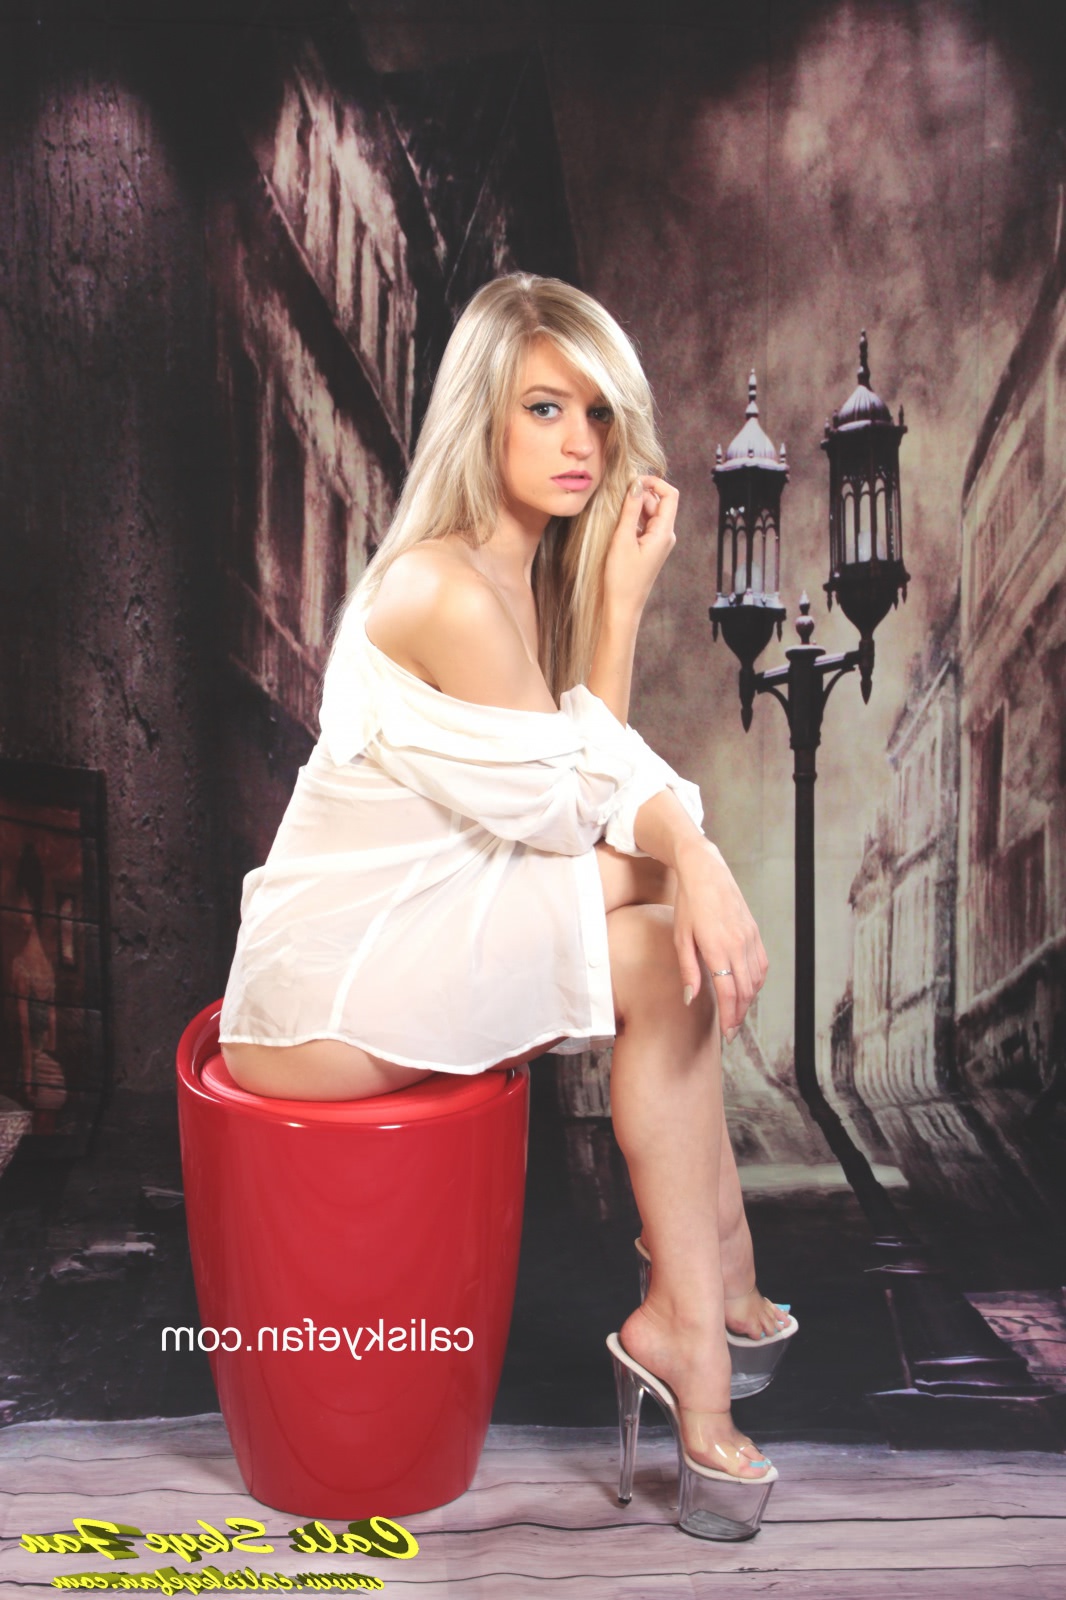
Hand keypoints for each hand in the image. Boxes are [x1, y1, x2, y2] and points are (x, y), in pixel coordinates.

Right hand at [602, 474, 678, 620]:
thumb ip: (630, 510)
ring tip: (614, 511)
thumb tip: (636, 483)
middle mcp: (666, 536)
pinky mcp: (649, 548)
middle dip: (641, 494)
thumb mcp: (622, 540)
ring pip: (650, 514)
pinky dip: (632, 520)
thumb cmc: (622, 578)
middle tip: (616, 495)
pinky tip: (617, 525)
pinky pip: (644, 526)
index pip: (670, 495)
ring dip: (634, 507)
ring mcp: (658, 542)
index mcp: (664, 533)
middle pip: (659, 503)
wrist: (622, 607)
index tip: (633, 480)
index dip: (654, 482)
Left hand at [672, 838, 767, 1041]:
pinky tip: (748, 988)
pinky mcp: (755, 931)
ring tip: (738, 1013)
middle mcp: (738, 944)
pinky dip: (757, 981)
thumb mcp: (681, 938)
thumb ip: (688, 970)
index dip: (730, 1017)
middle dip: (740, 1014)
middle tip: (732, 1030)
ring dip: (749, 1000)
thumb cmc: (688, 904)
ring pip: (756, 979)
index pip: (729, 992)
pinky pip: (761, 964)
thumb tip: (691, 999)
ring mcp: (749, 937)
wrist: (706, 872)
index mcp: (717, 948)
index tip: (727, 1034)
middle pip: (745, 990)